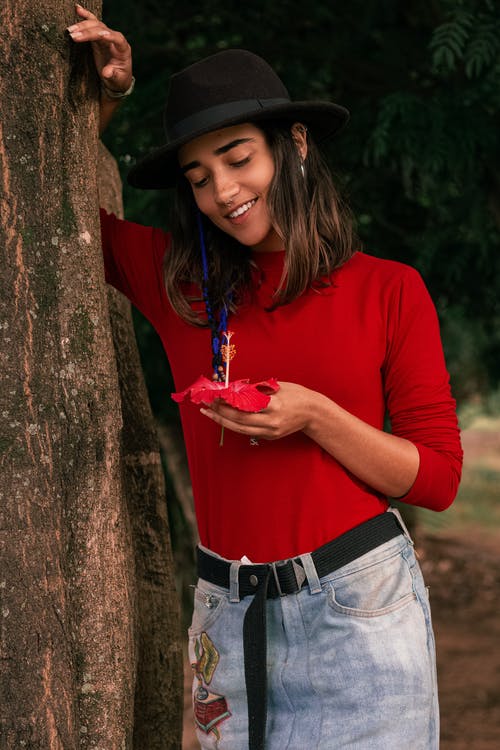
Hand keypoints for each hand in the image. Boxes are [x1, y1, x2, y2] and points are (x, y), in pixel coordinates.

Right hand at [67, 5, 132, 94]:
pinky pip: (92, 23)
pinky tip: (77, 9)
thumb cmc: (118, 79)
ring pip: (95, 25)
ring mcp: (106, 36)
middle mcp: (115, 39)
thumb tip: (107, 73)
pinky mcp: (98, 37)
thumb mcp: (117, 80)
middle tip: (74, 36)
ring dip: (82, 26)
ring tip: (70, 30)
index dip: (110, 36)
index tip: (101, 35)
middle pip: (102, 30)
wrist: (116, 78)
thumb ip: (112, 75)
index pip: (118, 39)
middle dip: (88, 32)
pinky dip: (85, 16)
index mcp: (123, 49)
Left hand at [200, 382, 315, 440]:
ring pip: (241, 429)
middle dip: (220, 413)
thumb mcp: (276, 387)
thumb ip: (255, 390)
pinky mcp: (270, 437)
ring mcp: (270, 432)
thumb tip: (232, 390)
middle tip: (206, 405)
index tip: (215, 396)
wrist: (313, 413)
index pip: (245, 406)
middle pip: (239, 420)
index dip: (228, 403)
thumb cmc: (295, 394)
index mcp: (274, 406)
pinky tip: (224, 417)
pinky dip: (235, 424)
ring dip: (222, 421)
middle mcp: (272, 422)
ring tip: (209, 413)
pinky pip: (248, 431)